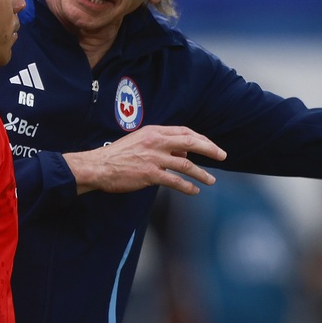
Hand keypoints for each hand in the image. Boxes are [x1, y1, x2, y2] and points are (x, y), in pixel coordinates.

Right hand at [64, 125, 226, 194]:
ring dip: (202, 173)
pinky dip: (188, 187)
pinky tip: (194, 190)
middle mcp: (156, 142)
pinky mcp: (150, 174)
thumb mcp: (140, 141)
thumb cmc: (117, 155)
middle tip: (222, 155)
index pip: (184, 131)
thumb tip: (183, 155)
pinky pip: (175, 181)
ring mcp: (154, 158)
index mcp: (154, 131)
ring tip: (211, 180)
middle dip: (210, 149)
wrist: (99, 166)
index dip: (201, 138)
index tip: (211, 146)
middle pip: (191, 142)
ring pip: (186, 164)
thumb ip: (161, 145)